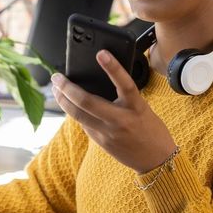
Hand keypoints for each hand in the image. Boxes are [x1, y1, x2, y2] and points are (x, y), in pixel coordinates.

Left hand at [51, 50, 176, 172]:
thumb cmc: (151, 130)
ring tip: (56, 89)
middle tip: (57, 77)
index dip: (113, 67)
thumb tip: (99, 86)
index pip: (125, 84)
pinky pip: (83, 124)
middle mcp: (121, 120)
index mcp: (136, 107)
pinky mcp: (101, 142)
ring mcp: (108, 133)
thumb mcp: (143, 109)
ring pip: (78, 115)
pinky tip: (70, 106)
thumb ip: (124, 98)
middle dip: (67, 88)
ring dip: (63, 100)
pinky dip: (75, 113)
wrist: (156, 159)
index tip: (101, 53)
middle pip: (87, 102)